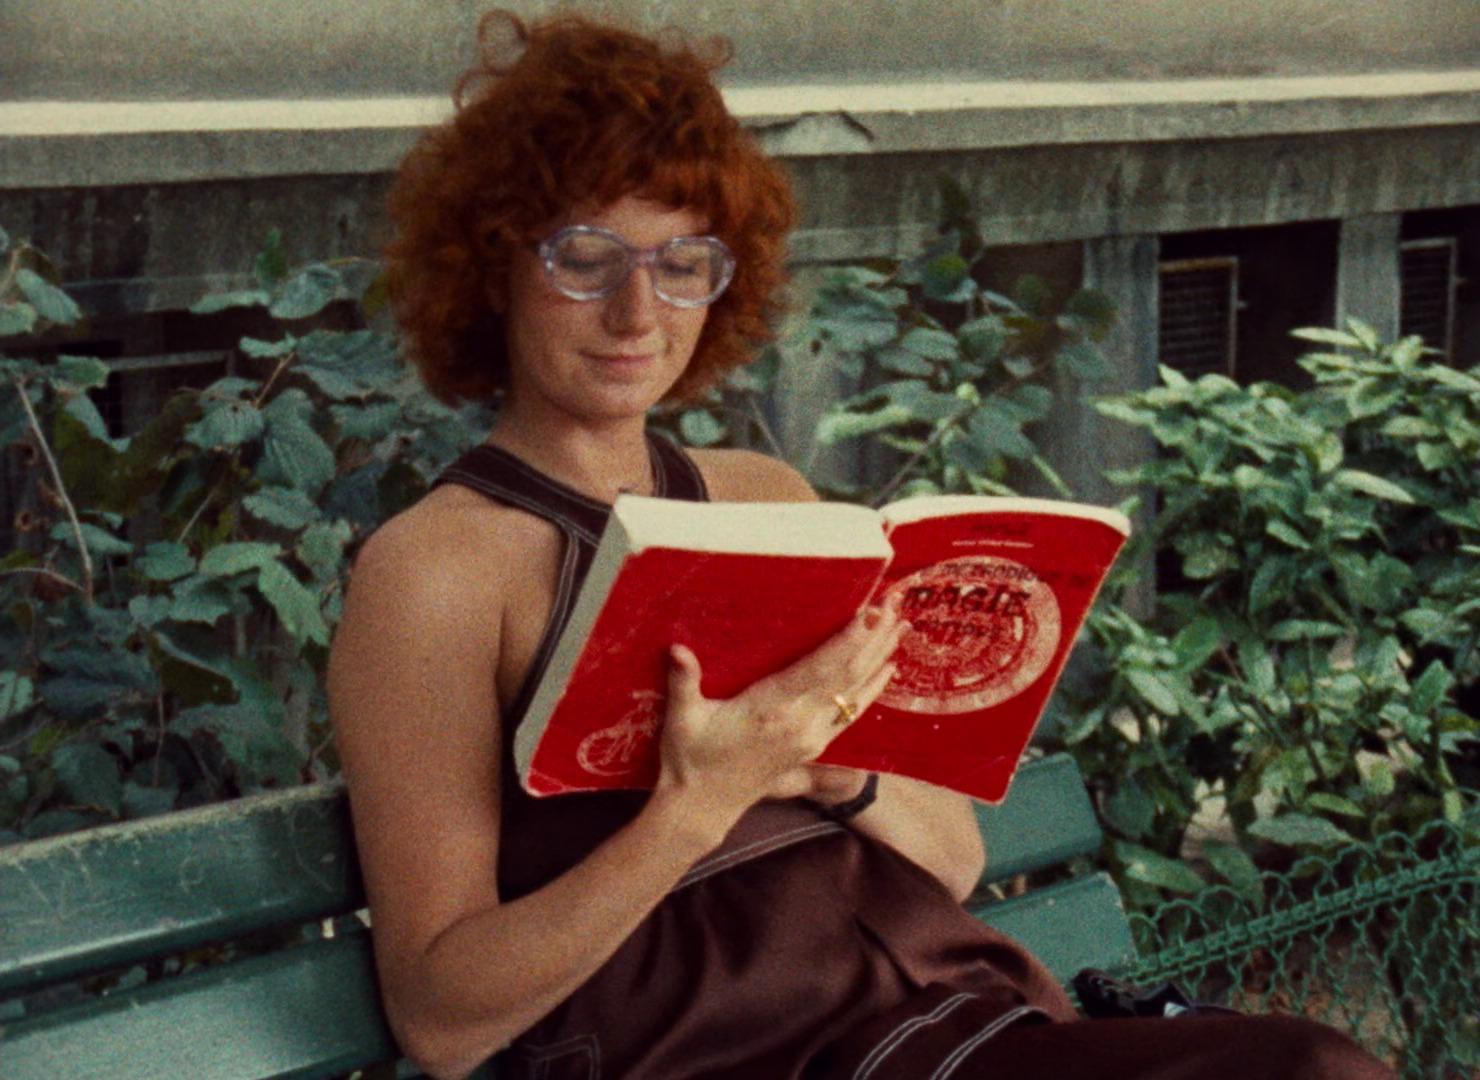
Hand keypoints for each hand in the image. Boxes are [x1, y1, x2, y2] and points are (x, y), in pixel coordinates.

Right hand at [655, 600, 902, 831]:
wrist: (702, 808)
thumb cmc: (690, 759)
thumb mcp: (682, 720)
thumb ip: (683, 683)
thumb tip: (677, 650)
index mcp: (770, 711)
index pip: (819, 671)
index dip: (847, 643)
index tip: (869, 616)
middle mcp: (799, 724)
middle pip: (847, 677)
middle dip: (873, 640)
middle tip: (894, 608)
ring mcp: (811, 738)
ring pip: (855, 693)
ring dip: (880, 659)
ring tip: (901, 628)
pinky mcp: (814, 747)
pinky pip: (852, 713)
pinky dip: (873, 689)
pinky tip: (887, 669)